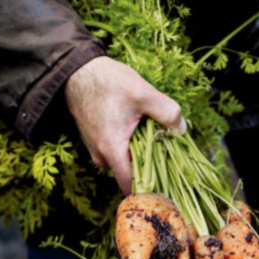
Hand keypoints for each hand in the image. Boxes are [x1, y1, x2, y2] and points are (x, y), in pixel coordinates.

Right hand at [64, 56, 185, 195]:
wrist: (76, 69)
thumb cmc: (108, 81)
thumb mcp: (144, 93)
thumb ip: (168, 112)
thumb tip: (182, 131)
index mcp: (112, 149)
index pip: (132, 185)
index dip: (152, 189)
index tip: (169, 188)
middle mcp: (101, 155)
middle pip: (131, 174)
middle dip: (152, 169)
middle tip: (170, 156)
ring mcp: (96, 149)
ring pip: (125, 163)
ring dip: (142, 156)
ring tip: (156, 140)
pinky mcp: (95, 141)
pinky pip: (117, 152)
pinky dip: (131, 147)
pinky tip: (141, 132)